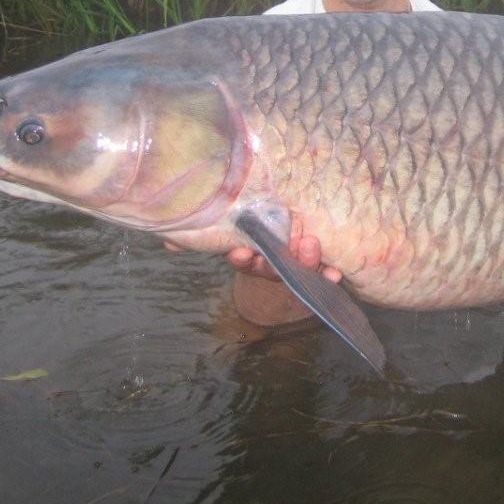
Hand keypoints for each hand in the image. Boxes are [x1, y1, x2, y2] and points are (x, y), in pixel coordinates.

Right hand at [163, 230, 341, 282]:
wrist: (279, 235)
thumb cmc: (248, 228)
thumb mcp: (224, 228)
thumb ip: (200, 234)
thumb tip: (166, 241)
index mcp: (248, 256)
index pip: (242, 261)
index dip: (241, 258)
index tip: (240, 253)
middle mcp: (270, 265)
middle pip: (272, 267)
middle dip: (276, 261)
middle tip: (281, 250)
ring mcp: (293, 267)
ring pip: (298, 269)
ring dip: (305, 262)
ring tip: (309, 245)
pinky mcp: (315, 266)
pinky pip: (322, 273)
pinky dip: (329, 274)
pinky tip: (336, 274)